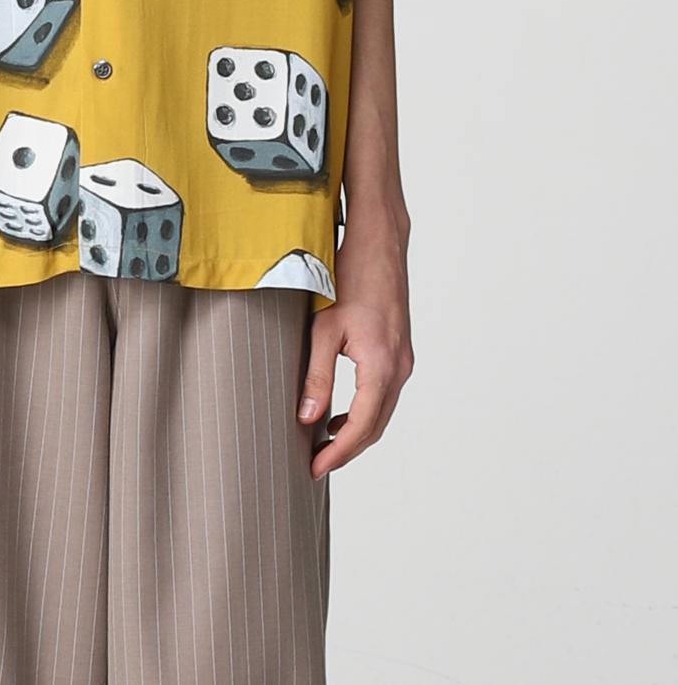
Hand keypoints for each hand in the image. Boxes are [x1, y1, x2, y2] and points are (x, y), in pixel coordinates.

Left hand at [296, 208, 413, 477]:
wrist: (379, 244)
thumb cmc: (349, 278)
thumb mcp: (324, 328)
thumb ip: (317, 376)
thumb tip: (308, 418)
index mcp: (381, 366)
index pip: (362, 427)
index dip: (338, 454)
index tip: (314, 469)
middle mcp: (399, 367)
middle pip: (376, 426)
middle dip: (347, 450)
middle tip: (316, 464)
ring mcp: (403, 359)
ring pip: (382, 411)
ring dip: (356, 432)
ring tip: (324, 444)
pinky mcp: (398, 350)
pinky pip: (384, 393)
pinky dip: (364, 411)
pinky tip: (340, 413)